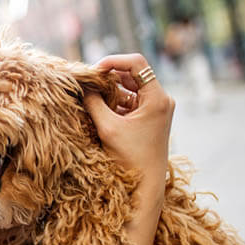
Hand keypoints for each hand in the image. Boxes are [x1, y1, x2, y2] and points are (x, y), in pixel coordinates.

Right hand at [83, 53, 174, 178]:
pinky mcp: (150, 117)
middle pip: (133, 74)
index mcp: (157, 98)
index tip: (93, 71)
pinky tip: (100, 109)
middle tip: (88, 83)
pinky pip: (131, 100)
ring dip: (111, 89)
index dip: (113, 61)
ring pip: (131, 87)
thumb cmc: (129, 157)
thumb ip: (94, 103)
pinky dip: (116, 101)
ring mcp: (157, 108)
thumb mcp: (108, 127)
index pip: (136, 63)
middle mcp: (161, 99)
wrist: (146, 183)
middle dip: (109, 76)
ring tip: (91, 97)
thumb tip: (83, 85)